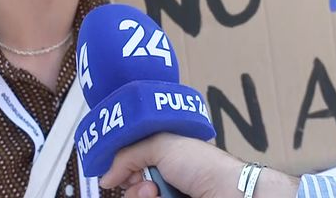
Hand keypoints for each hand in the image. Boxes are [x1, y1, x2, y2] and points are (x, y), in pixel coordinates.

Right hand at [100, 133, 298, 197]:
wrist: (229, 193)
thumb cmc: (205, 165)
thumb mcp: (162, 144)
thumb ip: (129, 154)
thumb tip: (107, 176)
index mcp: (166, 156)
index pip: (133, 164)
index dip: (124, 169)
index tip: (120, 172)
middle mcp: (167, 180)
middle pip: (132, 189)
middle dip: (132, 187)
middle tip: (147, 184)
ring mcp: (170, 197)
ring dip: (140, 197)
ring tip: (157, 194)